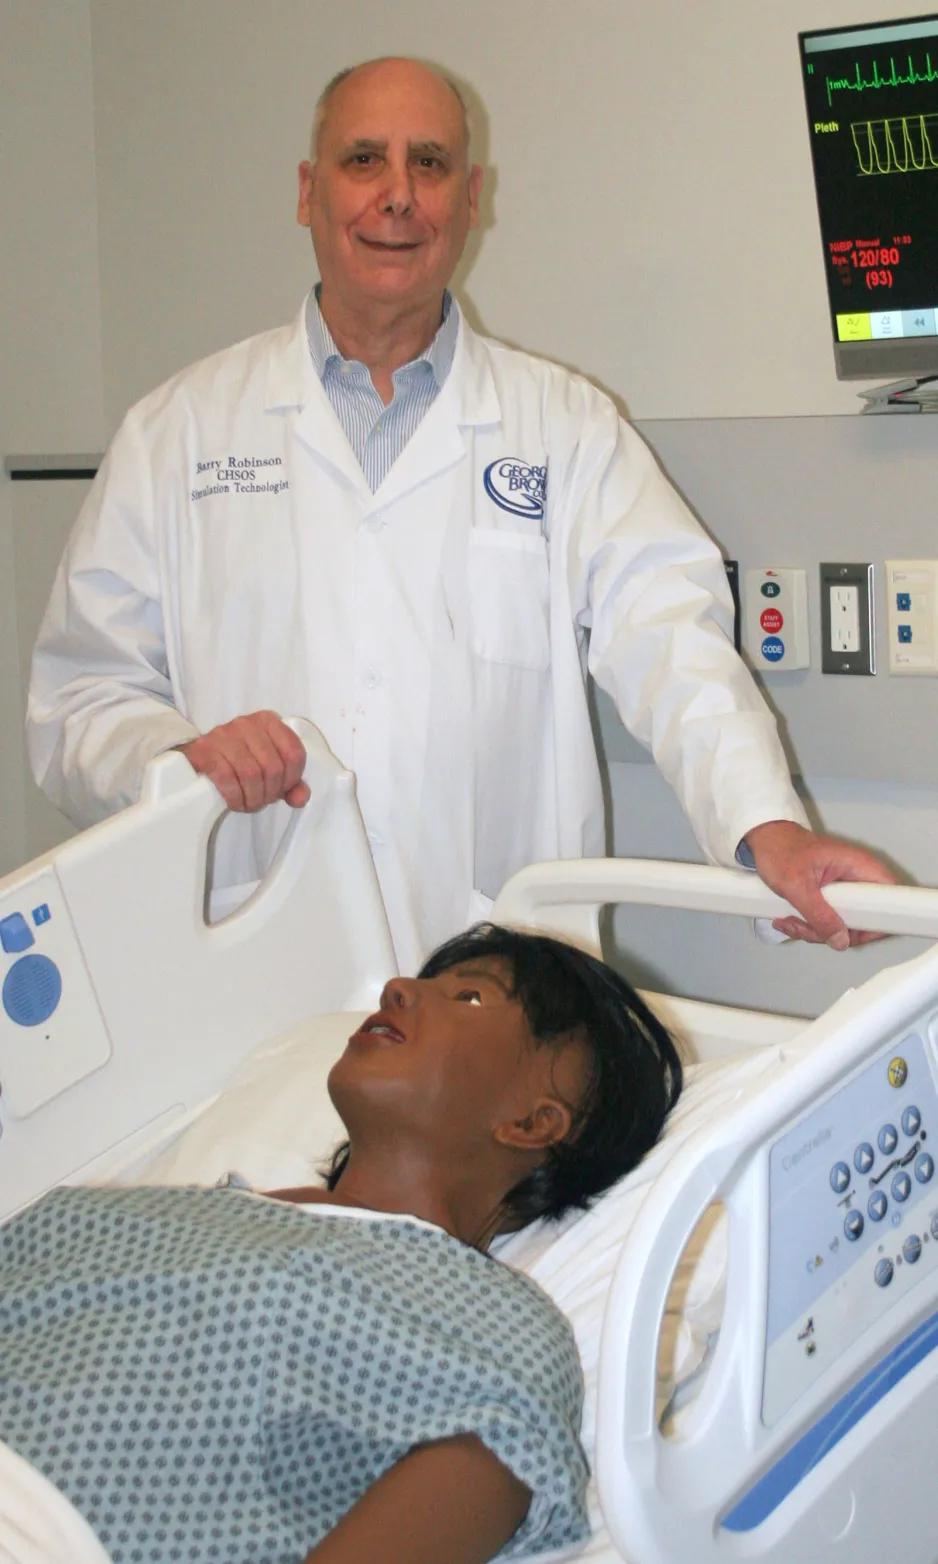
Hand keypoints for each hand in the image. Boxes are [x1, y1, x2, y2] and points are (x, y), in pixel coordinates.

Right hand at [178, 711, 309, 811]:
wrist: (196, 757)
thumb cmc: (236, 760)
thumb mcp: (267, 767)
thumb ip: (290, 783)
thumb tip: (300, 798)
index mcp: (268, 722)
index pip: (294, 752)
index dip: (292, 778)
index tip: (283, 789)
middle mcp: (247, 724)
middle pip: (273, 767)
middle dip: (270, 793)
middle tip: (263, 801)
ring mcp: (224, 734)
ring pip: (251, 774)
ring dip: (253, 798)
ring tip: (250, 804)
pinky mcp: (205, 750)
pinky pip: (227, 778)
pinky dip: (235, 797)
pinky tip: (236, 802)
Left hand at [744, 820, 897, 949]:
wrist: (764, 840)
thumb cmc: (780, 849)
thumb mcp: (797, 886)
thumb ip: (819, 915)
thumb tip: (840, 940)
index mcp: (859, 866)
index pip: (890, 898)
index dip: (878, 921)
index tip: (853, 933)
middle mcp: (856, 877)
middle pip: (866, 919)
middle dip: (834, 931)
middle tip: (808, 927)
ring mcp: (844, 889)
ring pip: (844, 925)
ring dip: (815, 931)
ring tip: (791, 920)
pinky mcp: (831, 897)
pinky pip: (829, 920)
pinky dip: (809, 926)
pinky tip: (790, 919)